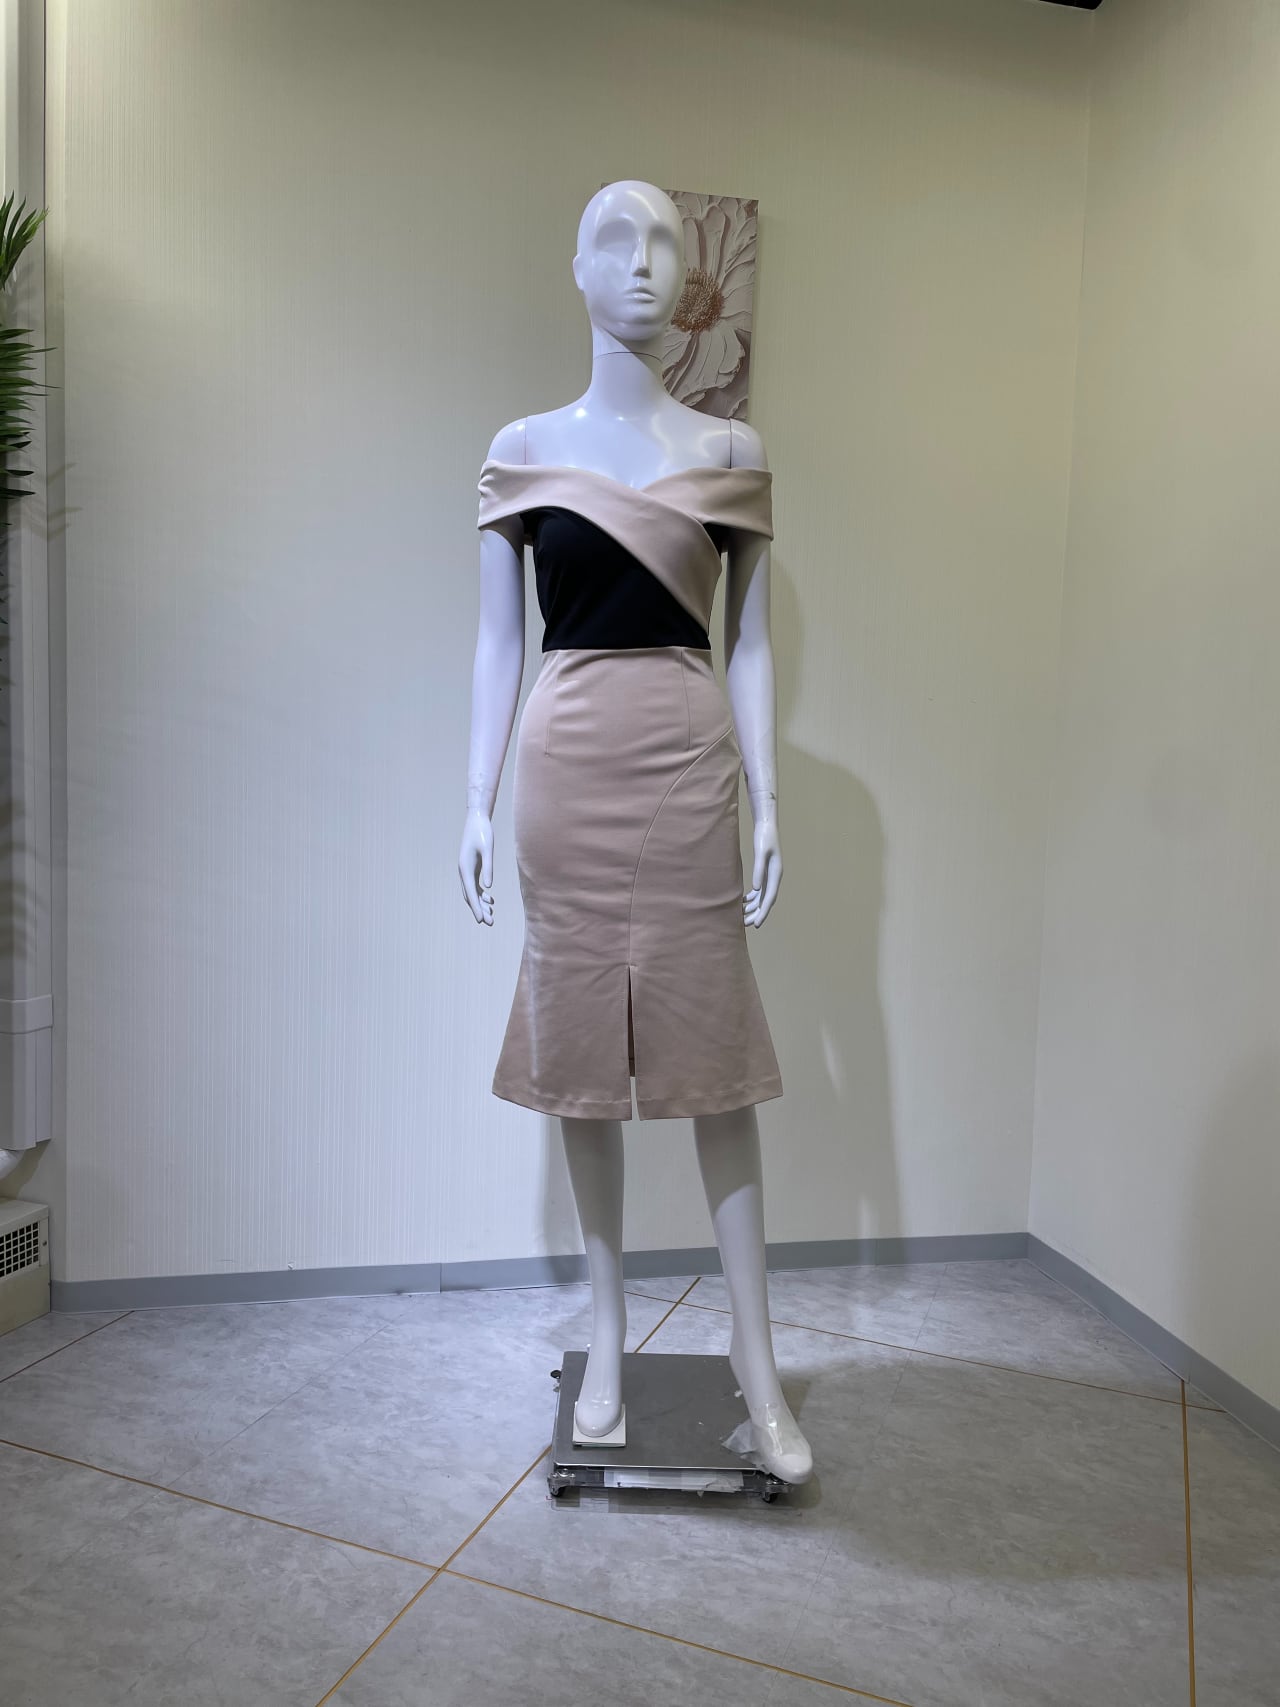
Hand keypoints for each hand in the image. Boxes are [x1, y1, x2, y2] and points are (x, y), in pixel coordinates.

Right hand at [458, 810, 494, 924]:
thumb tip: (488, 887)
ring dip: (481, 904)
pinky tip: (490, 900)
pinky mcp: (472, 867)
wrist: (477, 820)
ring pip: (472, 892)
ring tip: (491, 915)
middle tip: (490, 922)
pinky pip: (475, 885)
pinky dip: (482, 894)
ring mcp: (467, 870)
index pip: (471, 892)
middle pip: (470, 895)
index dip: (476, 907)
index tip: (481, 920)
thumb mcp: (487, 850)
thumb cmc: (483, 833)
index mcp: (465, 868)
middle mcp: (463, 871)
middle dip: (479, 909)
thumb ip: (488, 868)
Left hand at [744, 813, 781, 927]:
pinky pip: (758, 890)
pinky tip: (742, 903)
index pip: (769, 898)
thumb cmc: (764, 837)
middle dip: (757, 913)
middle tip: (746, 925)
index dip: (763, 912)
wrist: (766, 825)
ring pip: (761, 897)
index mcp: (776, 874)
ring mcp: (769, 875)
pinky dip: (751, 898)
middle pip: (766, 900)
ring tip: (741, 917)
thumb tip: (756, 889)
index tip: (757, 924)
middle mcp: (774, 877)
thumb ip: (758, 870)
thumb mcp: (760, 852)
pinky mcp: (764, 872)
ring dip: (753, 907)